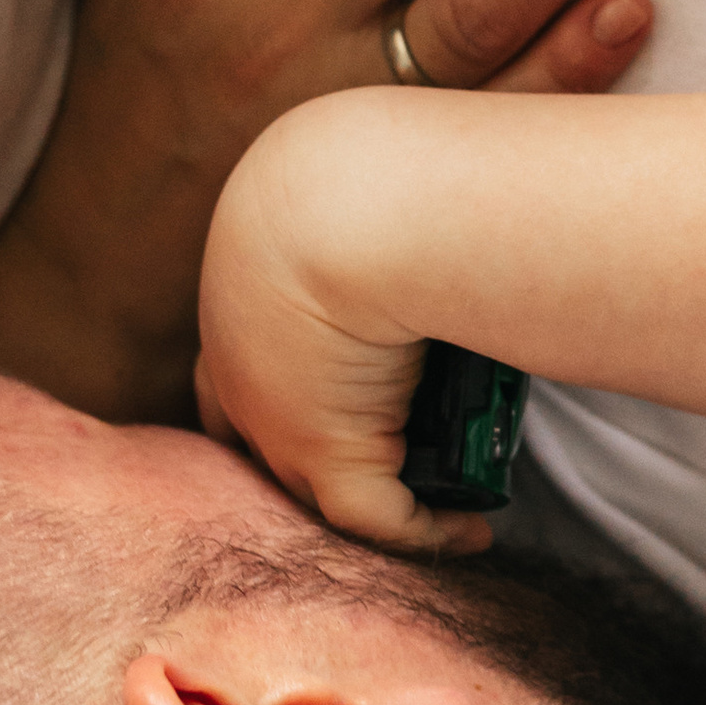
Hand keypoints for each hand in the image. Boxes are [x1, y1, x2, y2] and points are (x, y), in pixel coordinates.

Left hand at [195, 124, 478, 555]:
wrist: (358, 197)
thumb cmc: (376, 172)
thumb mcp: (359, 189)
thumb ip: (383, 209)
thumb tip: (445, 184)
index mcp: (239, 291)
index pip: (235, 366)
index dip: (271, 393)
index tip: (333, 397)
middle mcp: (240, 363)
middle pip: (257, 441)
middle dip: (307, 462)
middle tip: (390, 462)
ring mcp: (274, 417)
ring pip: (313, 487)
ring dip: (376, 497)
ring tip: (441, 500)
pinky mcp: (321, 451)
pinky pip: (375, 518)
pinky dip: (425, 533)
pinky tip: (470, 530)